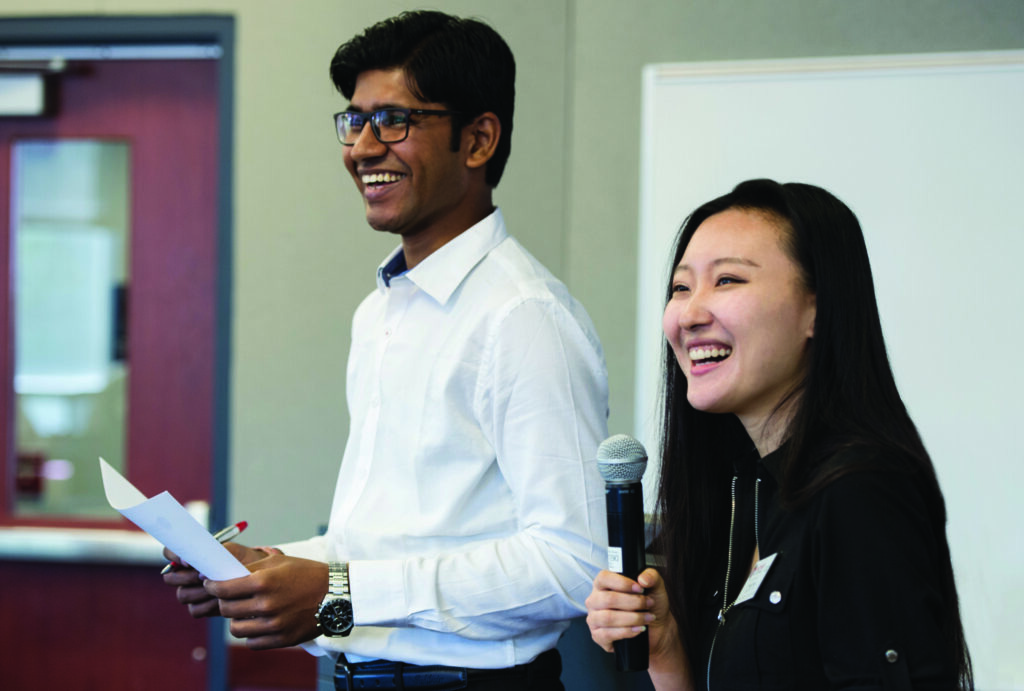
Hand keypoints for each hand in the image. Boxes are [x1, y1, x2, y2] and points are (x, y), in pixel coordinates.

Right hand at [161, 542, 266, 617]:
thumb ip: (215, 553)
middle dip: (187, 578)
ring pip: (183, 595)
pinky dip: (207, 606)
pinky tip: (221, 600)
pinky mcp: (201, 607)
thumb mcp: (232, 551)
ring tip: (217, 589)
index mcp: (191, 555)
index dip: (174, 556)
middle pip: (171, 578)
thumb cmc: (243, 559)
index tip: (190, 561)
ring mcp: (192, 591)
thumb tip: (197, 567)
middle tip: (204, 577)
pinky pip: (195, 609)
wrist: (258, 577)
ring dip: (199, 592)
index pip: (170, 553)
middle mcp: (187, 573)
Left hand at [203, 554, 328, 649]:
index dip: (212, 586)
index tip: (210, 584)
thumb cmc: (306, 574)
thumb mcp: (278, 562)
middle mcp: (266, 604)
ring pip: (236, 629)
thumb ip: (250, 569)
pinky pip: (252, 642)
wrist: (335, 593)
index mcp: (263, 582)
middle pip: (225, 610)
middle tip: (228, 597)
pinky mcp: (281, 639)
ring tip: (244, 612)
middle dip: (223, 602)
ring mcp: (274, 624)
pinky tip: (257, 623)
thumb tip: (224, 575)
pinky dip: (251, 634)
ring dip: (236, 620)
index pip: (223, 589)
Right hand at [585, 568, 679, 662]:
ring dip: (632, 618)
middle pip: (608, 599)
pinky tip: (638, 629)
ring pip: (608, 618)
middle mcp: (595, 600)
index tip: (640, 589)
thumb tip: (643, 579)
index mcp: (603, 584)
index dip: (622, 583)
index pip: (604, 578)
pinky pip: (607, 634)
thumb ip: (652, 576)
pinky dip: (627, 631)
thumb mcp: (655, 587)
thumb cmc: (650, 606)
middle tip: (648, 604)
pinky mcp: (597, 636)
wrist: (656, 629)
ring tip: (647, 618)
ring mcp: (594, 618)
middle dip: (633, 602)